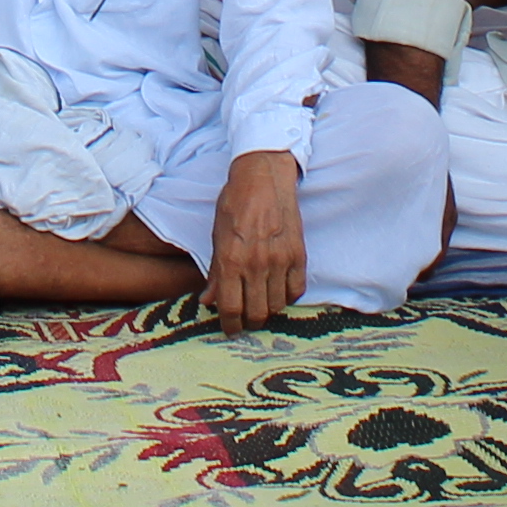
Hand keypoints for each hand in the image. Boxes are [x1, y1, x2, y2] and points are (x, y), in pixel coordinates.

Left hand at [205, 151, 307, 331]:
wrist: (263, 176)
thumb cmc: (234, 203)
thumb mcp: (216, 236)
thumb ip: (215, 272)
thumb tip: (208, 301)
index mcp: (231, 260)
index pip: (231, 307)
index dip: (230, 325)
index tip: (230, 329)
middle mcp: (256, 264)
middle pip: (257, 312)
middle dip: (249, 322)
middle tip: (246, 320)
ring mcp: (280, 260)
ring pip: (277, 305)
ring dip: (268, 310)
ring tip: (262, 304)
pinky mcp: (298, 254)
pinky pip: (296, 289)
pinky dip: (287, 296)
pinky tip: (279, 291)